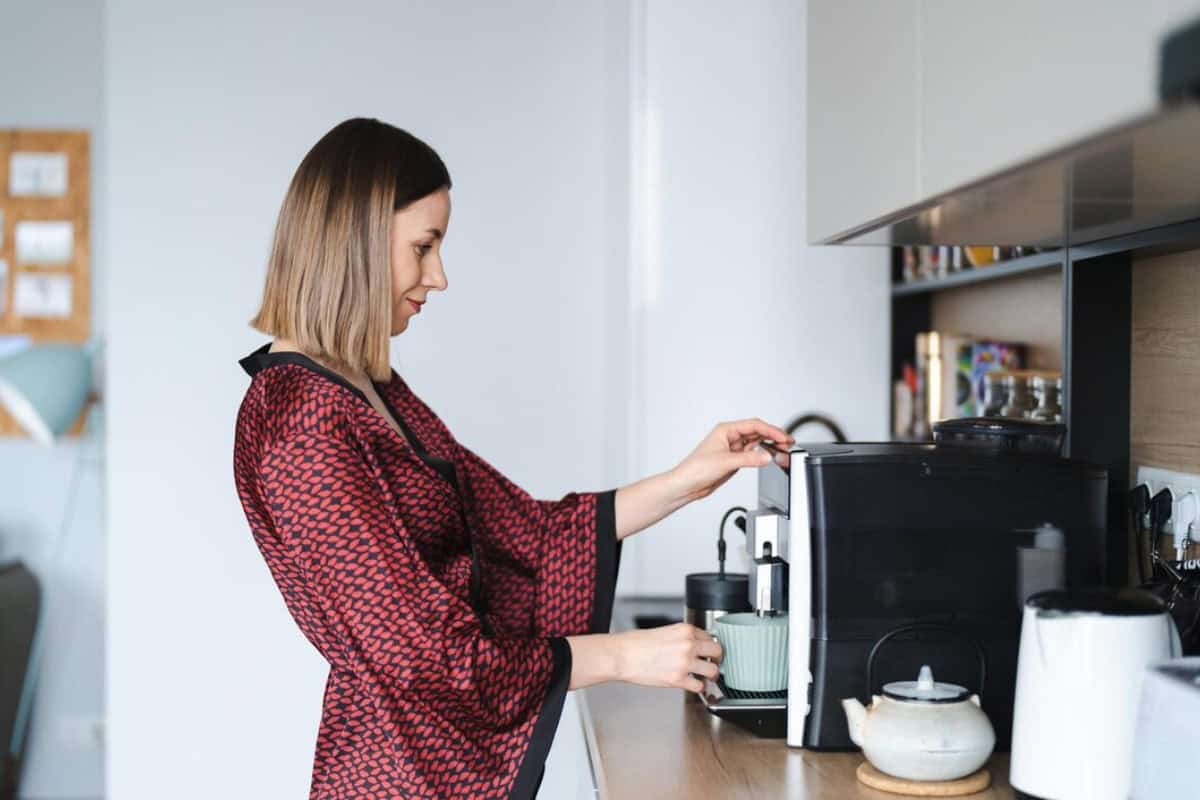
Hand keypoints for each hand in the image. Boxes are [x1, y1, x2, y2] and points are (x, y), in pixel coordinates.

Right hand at [613, 623, 723, 693]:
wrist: (621, 656)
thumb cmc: (635, 643)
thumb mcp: (664, 631)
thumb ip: (681, 638)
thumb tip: (692, 646)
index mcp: (685, 630)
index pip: (709, 636)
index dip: (709, 645)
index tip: (709, 650)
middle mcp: (688, 644)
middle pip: (717, 651)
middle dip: (717, 658)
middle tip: (713, 663)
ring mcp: (685, 663)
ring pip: (713, 671)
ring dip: (711, 675)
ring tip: (706, 676)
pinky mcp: (678, 679)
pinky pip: (699, 686)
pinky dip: (698, 687)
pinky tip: (693, 685)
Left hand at [668, 418, 794, 503]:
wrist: (686, 485)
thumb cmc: (695, 468)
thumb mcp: (725, 462)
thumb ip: (748, 459)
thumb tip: (767, 456)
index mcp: (725, 430)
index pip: (754, 426)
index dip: (771, 430)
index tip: (783, 437)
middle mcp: (730, 437)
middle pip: (757, 433)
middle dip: (773, 437)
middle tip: (788, 443)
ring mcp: (733, 449)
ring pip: (756, 444)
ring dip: (769, 446)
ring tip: (783, 451)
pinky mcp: (734, 460)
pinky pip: (753, 455)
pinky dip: (763, 456)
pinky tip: (770, 457)